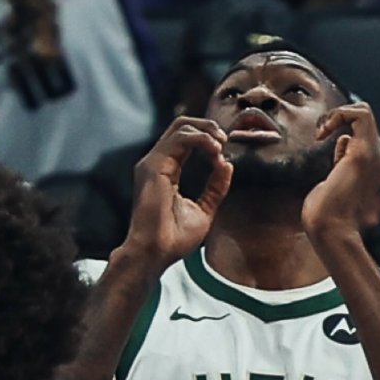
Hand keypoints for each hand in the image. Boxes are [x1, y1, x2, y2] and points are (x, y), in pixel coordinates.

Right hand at [124, 118, 231, 273]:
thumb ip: (215, 187)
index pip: (184, 141)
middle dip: (207, 126)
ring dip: (206, 131)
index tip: (225, 151)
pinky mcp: (153, 166)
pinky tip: (214, 149)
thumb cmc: (174, 239)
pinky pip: (179, 139)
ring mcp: (153, 162)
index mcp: (165, 171)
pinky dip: (200, 139)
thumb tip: (227, 164)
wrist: (156, 253)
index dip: (207, 139)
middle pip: (181, 126)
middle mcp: (157, 162)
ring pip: (180, 127)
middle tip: (225, 138)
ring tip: (221, 143)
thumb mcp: (204, 209)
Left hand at [303, 94, 379, 255]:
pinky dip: (338, 115)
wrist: (330, 227)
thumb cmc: (328, 209)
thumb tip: (343, 138)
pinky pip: (359, 114)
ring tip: (321, 132)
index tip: (322, 140)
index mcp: (376, 164)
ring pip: (363, 111)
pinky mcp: (364, 153)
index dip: (341, 127)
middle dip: (337, 118)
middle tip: (320, 134)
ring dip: (337, 114)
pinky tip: (322, 134)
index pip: (364, 130)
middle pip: (364, 118)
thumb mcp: (337, 176)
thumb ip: (344, 158)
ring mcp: (375, 155)